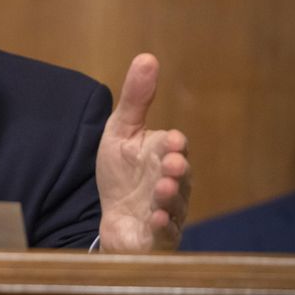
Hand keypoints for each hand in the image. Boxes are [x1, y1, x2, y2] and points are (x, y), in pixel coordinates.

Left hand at [95, 54, 190, 251]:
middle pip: (180, 177)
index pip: (174, 147)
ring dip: (168, 199)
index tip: (172, 139)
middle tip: (171, 164)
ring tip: (160, 191)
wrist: (114, 219)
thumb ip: (135, 99)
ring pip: (175, 206)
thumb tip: (147, 57)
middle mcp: (171, 183)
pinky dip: (162, 228)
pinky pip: (165, 234)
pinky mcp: (158, 237)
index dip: (174, 144)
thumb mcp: (120, 132)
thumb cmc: (122, 173)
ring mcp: (167, 212)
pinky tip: (154, 220)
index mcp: (164, 155)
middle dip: (177, 171)